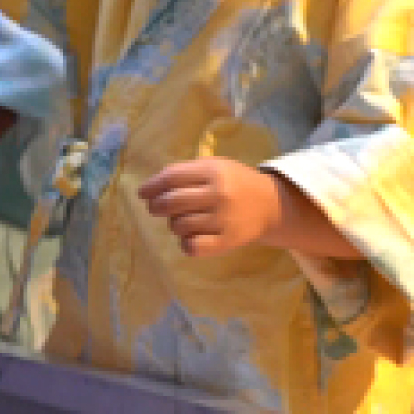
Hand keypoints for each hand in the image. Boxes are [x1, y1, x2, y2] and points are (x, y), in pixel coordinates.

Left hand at [139, 159, 284, 257]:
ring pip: (178, 225)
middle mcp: (218, 193)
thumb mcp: (216, 167)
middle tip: (155, 208)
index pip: (171, 177)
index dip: (151, 186)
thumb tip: (151, 188)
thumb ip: (186, 172)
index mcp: (213, 171)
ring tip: (182, 220)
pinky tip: (190, 237)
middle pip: (170, 202)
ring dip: (173, 224)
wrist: (270, 205)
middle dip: (156, 206)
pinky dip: (185, 243)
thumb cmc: (235, 183)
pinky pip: (192, 246)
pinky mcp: (227, 241)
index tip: (142, 193)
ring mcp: (223, 219)